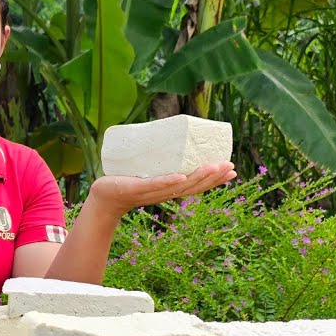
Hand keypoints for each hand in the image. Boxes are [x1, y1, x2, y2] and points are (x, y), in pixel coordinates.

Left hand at [86, 163, 235, 218]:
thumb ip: (159, 159)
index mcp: (169, 189)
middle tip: (230, 165)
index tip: (233, 170)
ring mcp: (151, 192)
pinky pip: (155, 185)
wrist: (103, 198)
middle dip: (214, 177)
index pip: (197, 186)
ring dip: (198, 177)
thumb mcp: (148, 172)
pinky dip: (169, 181)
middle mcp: (164, 193)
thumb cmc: (126, 183)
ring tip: (215, 166)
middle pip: (193, 186)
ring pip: (179, 186)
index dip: (215, 180)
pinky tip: (181, 176)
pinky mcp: (136, 188)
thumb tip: (169, 136)